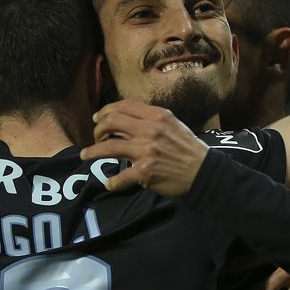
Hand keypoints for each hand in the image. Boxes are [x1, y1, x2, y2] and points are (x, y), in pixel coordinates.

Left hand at [79, 100, 208, 196]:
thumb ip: (153, 121)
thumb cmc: (190, 150)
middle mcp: (150, 130)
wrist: (204, 173)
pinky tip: (110, 183)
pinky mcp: (144, 172)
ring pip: (108, 147)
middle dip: (98, 129)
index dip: (105, 111)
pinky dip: (112, 182)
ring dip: (92, 151)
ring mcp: (145, 151)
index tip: (98, 118)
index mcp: (157, 116)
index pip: (124, 106)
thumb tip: (130, 121)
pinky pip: (119, 177)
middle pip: (111, 122)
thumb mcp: (174, 126)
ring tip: (85, 155)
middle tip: (95, 136)